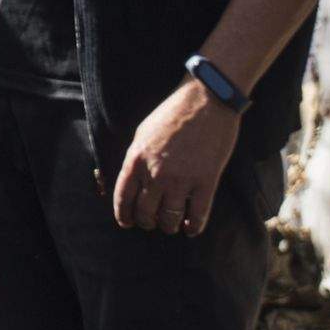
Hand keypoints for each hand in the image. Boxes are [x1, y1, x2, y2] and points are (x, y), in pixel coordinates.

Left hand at [112, 78, 241, 233]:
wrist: (206, 100)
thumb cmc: (173, 113)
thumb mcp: (142, 132)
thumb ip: (136, 158)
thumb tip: (131, 182)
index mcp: (136, 159)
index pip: (123, 197)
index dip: (124, 215)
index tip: (127, 223)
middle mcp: (156, 173)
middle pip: (145, 212)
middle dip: (147, 222)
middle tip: (152, 222)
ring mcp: (181, 179)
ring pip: (169, 218)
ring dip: (169, 226)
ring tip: (171, 225)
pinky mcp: (206, 181)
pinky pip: (198, 215)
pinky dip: (194, 227)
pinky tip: (191, 229)